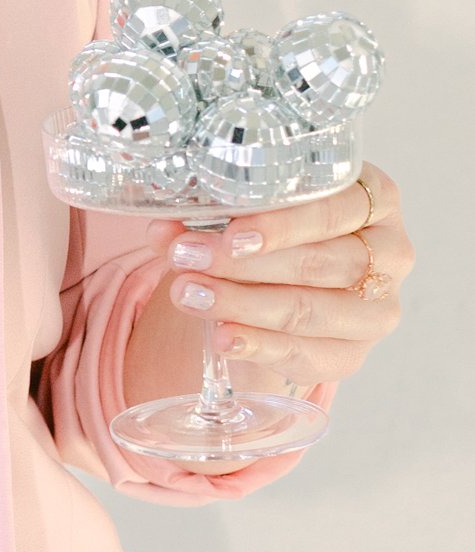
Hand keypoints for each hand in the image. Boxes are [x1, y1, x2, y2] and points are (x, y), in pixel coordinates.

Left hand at [145, 161, 413, 386]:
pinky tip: (221, 336)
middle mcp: (390, 252)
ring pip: (309, 309)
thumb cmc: (282, 227)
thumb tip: (161, 228)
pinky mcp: (352, 352)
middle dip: (244, 265)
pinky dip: (258, 346)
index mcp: (375, 198)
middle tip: (187, 260)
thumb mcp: (258, 208)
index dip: (281, 225)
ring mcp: (377, 308)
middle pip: (319, 263)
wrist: (296, 279)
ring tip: (188, 295)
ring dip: (241, 304)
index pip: (334, 210)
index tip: (230, 234)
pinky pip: (306, 354)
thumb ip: (213, 213)